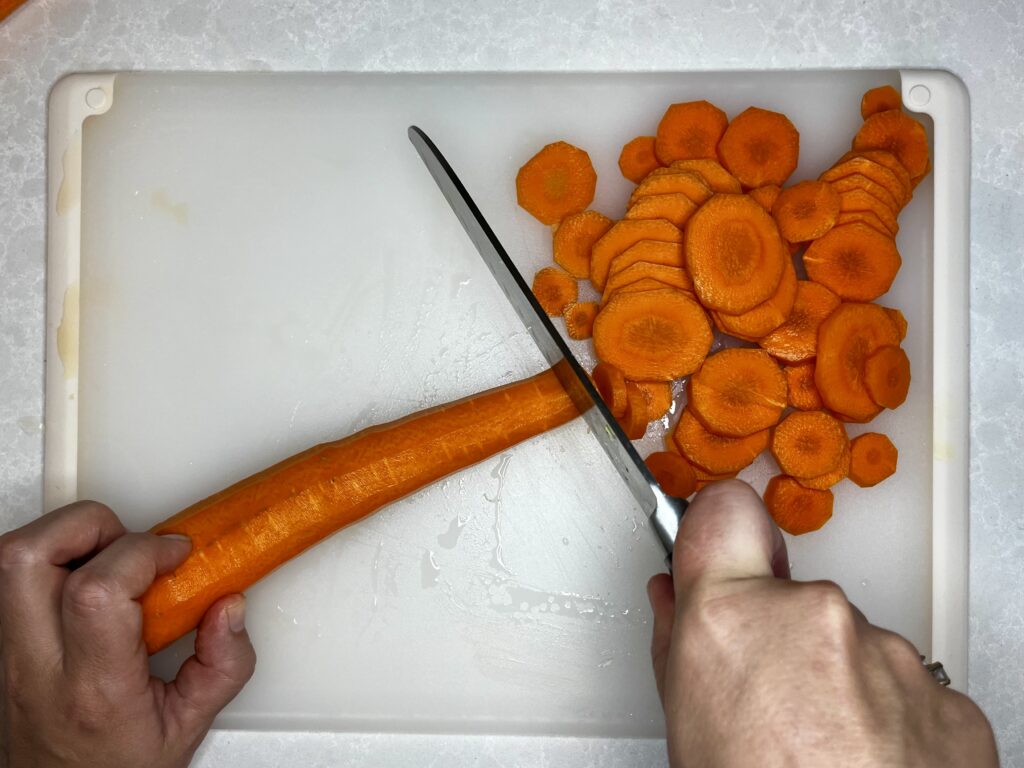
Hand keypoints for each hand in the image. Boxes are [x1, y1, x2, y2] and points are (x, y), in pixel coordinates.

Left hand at [0, 501, 255, 767]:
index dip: (144, 551)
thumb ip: (223, 666)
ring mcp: (7, 654)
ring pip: (9, 560)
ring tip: (105, 556)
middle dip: (88, 525)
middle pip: (29, 558)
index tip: (175, 554)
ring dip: (63, 537)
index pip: (97, 591)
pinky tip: (81, 578)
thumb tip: (229, 607)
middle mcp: (37, 665)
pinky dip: (49, 561)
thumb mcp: (187, 729)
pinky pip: (8, 581)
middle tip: (128, 543)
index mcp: (93, 688)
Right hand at [647, 480, 997, 767]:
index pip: (721, 511)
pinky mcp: (944, 693)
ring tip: (821, 748)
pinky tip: (866, 762)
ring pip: (847, 639)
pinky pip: (900, 681)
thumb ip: (678, 643)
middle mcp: (815, 615)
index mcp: (734, 617)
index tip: (717, 545)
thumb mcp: (684, 727)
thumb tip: (676, 598)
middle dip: (777, 632)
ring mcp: (887, 652)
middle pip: (789, 591)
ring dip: (834, 678)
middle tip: (767, 701)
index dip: (716, 531)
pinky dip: (885, 714)